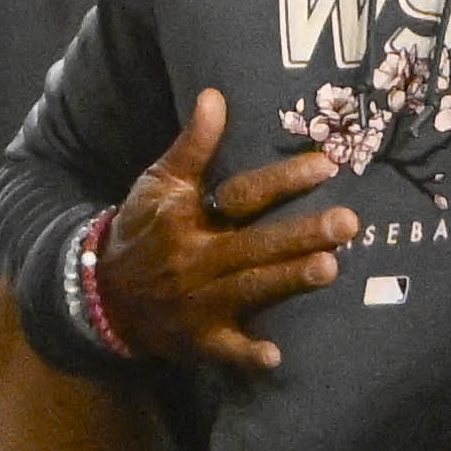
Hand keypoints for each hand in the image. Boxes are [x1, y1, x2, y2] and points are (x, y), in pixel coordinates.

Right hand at [92, 89, 358, 372]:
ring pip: (249, 290)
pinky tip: (274, 355)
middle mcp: (195, 258)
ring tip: (329, 269)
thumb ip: (192, 144)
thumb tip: (215, 95)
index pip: (240, 195)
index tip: (326, 166)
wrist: (102, 294)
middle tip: (348, 223)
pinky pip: (225, 349)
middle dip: (300, 235)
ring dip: (286, 281)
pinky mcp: (199, 340)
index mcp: (187, 217)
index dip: (281, 180)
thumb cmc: (141, 231)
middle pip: (254, 245)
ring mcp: (198, 302)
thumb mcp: (158, 183)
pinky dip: (246, 354)